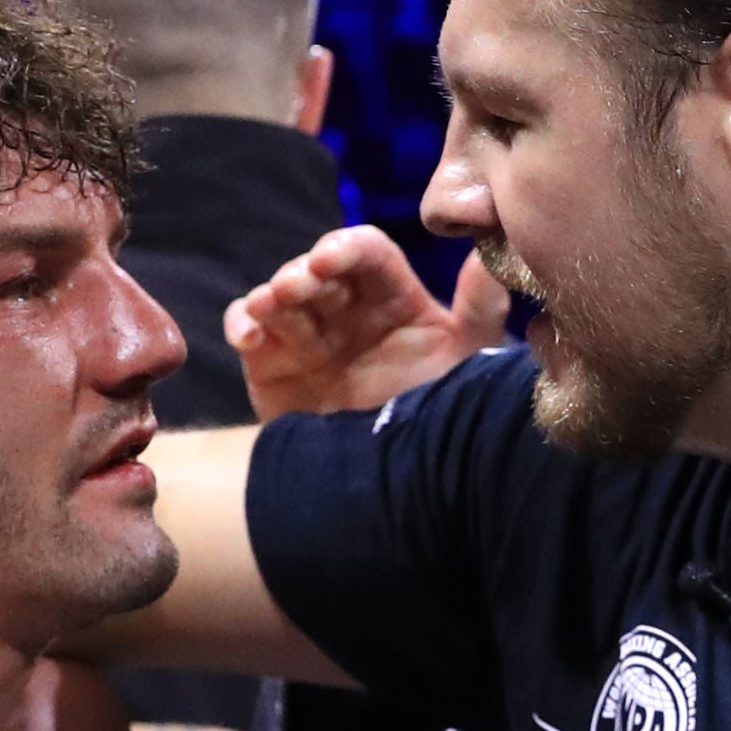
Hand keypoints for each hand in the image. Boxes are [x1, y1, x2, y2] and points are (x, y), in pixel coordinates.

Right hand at [225, 225, 511, 417]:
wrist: (397, 481)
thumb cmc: (434, 414)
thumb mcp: (465, 360)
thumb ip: (478, 309)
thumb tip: (487, 255)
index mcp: (391, 297)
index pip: (367, 254)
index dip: (348, 249)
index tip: (333, 258)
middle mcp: (345, 309)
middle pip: (316, 270)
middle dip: (305, 271)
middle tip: (301, 283)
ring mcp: (305, 334)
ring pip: (278, 295)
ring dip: (273, 293)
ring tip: (274, 303)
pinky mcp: (270, 362)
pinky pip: (247, 330)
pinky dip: (242, 324)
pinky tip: (250, 336)